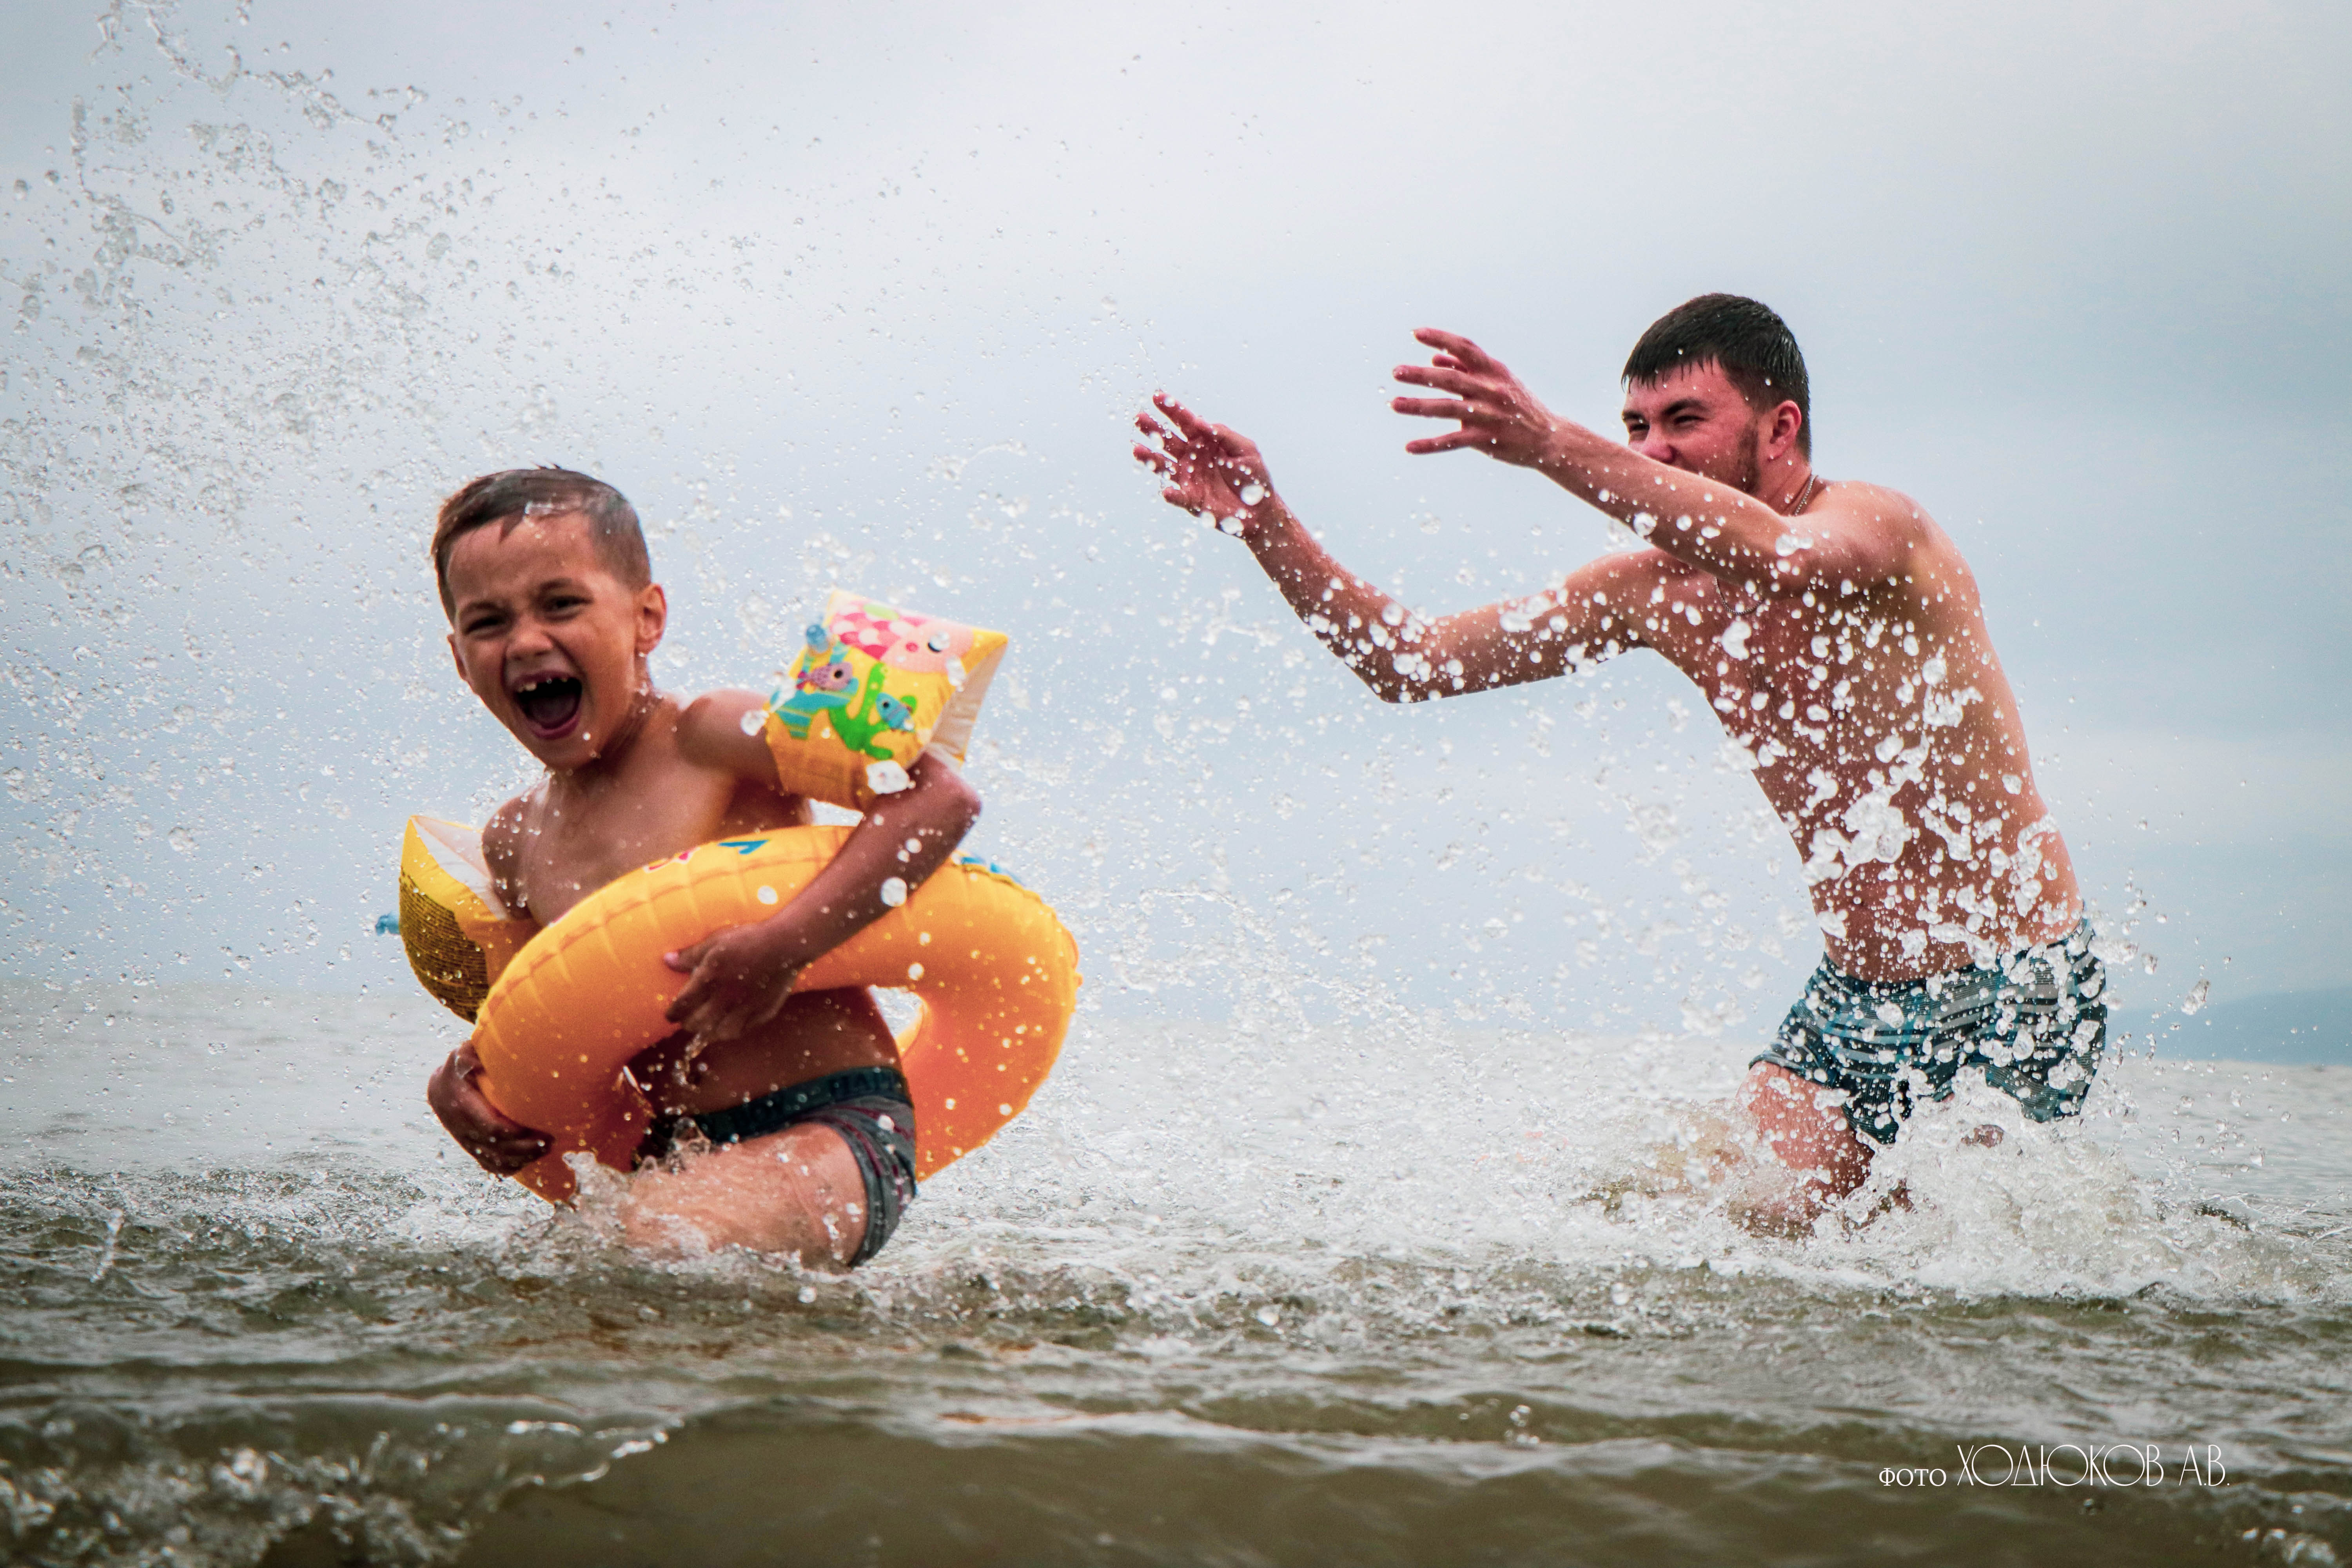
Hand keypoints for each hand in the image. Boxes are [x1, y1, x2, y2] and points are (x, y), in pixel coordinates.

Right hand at [427, 1042, 550, 1175]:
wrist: (442, 1088)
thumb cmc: (460, 1067)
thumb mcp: (462, 1055)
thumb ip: (470, 1053)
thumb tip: (479, 1056)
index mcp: (460, 1106)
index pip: (491, 1128)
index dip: (515, 1133)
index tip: (539, 1127)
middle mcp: (461, 1129)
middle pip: (496, 1149)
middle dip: (525, 1148)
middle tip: (550, 1140)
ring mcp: (466, 1143)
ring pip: (494, 1162)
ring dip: (522, 1160)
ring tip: (546, 1148)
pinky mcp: (472, 1150)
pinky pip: (491, 1166)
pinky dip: (511, 1167)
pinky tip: (530, 1159)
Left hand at [663, 921, 803, 1045]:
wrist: (785, 944)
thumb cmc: (748, 939)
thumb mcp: (715, 941)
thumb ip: (690, 955)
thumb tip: (668, 961)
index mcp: (710, 978)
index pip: (683, 1005)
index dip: (673, 1014)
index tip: (670, 1016)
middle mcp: (726, 997)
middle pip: (698, 1023)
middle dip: (688, 1024)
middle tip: (686, 1022)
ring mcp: (746, 1007)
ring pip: (720, 1033)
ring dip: (708, 1033)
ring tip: (705, 1029)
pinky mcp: (763, 1011)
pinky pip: (744, 1030)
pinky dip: (733, 1031)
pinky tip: (730, 1026)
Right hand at [1133, 393, 1279, 537]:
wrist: (1260, 508)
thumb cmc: (1253, 475)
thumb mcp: (1245, 449)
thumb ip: (1223, 434)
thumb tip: (1199, 422)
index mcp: (1204, 440)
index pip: (1186, 421)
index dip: (1172, 409)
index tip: (1157, 396)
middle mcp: (1191, 457)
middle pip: (1168, 440)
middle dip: (1153, 429)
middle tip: (1139, 417)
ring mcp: (1188, 477)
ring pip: (1164, 466)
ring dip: (1150, 458)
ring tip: (1136, 449)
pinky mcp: (1191, 499)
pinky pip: (1178, 497)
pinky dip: (1172, 495)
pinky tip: (1166, 491)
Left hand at [1391, 329, 1562, 468]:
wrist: (1548, 437)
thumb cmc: (1517, 405)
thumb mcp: (1498, 380)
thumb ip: (1466, 369)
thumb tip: (1435, 358)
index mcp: (1494, 370)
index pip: (1465, 348)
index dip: (1441, 338)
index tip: (1416, 333)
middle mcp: (1492, 389)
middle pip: (1451, 378)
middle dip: (1421, 375)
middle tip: (1396, 371)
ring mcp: (1490, 415)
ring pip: (1448, 408)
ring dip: (1419, 406)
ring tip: (1394, 403)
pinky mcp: (1487, 439)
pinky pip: (1453, 441)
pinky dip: (1430, 444)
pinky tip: (1410, 447)